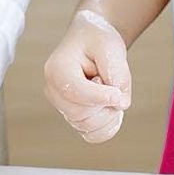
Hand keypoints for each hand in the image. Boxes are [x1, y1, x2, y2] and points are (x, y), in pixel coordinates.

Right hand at [44, 8, 130, 142]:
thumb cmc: (97, 40)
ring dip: (108, 114)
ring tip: (110, 92)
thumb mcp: (110, 46)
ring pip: (87, 126)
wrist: (91, 40)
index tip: (119, 94)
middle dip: (105, 105)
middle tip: (113, 85)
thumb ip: (116, 73)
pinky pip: (91, 135)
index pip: (76, 92)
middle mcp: (53, 90)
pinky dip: (107, 127)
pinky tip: (112, 109)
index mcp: (56, 69)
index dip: (101, 97)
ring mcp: (61, 106)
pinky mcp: (73, 116)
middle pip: (81, 114)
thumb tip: (120, 104)